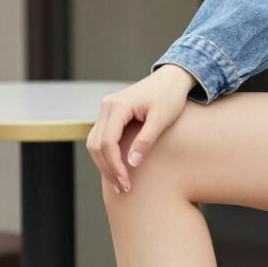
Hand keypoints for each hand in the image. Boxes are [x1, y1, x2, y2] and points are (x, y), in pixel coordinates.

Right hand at [86, 64, 197, 193]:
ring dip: (105, 164)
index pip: (107, 142)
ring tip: (120, 183)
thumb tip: (132, 164)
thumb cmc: (170, 96)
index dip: (115, 166)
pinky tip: (119, 169)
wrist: (172, 78)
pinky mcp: (112, 115)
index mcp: (117, 106)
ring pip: (95, 143)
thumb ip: (146, 140)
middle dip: (108, 169)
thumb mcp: (162, 119)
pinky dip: (107, 155)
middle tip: (123, 188)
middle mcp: (106, 106)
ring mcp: (107, 110)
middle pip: (96, 145)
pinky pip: (102, 138)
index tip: (126, 183)